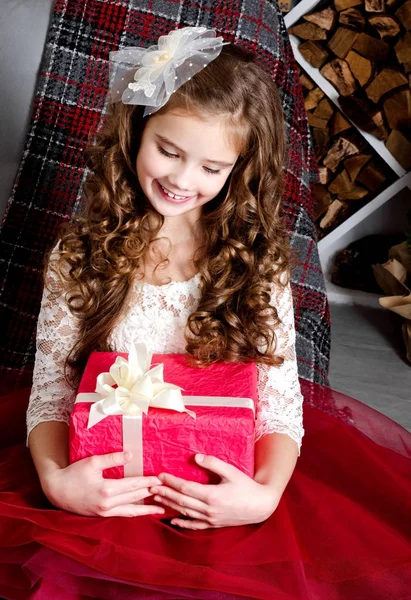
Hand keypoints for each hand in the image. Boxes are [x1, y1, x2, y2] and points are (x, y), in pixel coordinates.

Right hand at [42, 451, 164, 516]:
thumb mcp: (92, 462)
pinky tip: (144, 512)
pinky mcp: (102, 515)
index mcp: (106, 489)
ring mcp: (105, 512)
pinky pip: (123, 515)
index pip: (133, 485)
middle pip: (135, 497)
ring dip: (147, 508)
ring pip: (131, 510)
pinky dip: (135, 513)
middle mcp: (108, 504)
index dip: (148, 481)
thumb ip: (113, 458)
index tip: (161, 478)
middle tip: (167, 490)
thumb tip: (132, 455)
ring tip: (162, 507)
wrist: (57, 491)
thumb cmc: (74, 473)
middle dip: (151, 493)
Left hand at [150, 454, 279, 528]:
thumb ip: (213, 464)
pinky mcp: (213, 525)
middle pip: (181, 501)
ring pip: (185, 513)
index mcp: (212, 495)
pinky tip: (173, 519)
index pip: (185, 488)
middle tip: (151, 487)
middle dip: (165, 493)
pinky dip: (182, 522)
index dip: (171, 482)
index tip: (160, 475)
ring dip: (170, 505)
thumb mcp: (231, 471)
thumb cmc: (246, 486)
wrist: (260, 506)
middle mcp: (209, 509)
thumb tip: (196, 457)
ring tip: (157, 498)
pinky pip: (194, 525)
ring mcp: (210, 519)